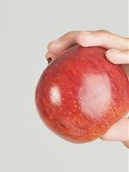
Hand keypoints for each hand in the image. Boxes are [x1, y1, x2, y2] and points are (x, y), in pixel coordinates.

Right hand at [45, 30, 128, 147]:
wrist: (123, 115)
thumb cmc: (127, 123)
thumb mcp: (128, 130)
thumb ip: (121, 131)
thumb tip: (102, 134)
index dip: (124, 51)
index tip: (109, 56)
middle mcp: (124, 56)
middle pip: (111, 40)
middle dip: (94, 37)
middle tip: (79, 42)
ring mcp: (110, 54)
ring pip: (93, 41)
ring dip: (72, 40)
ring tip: (53, 49)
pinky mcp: (96, 57)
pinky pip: (80, 52)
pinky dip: (65, 52)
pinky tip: (49, 58)